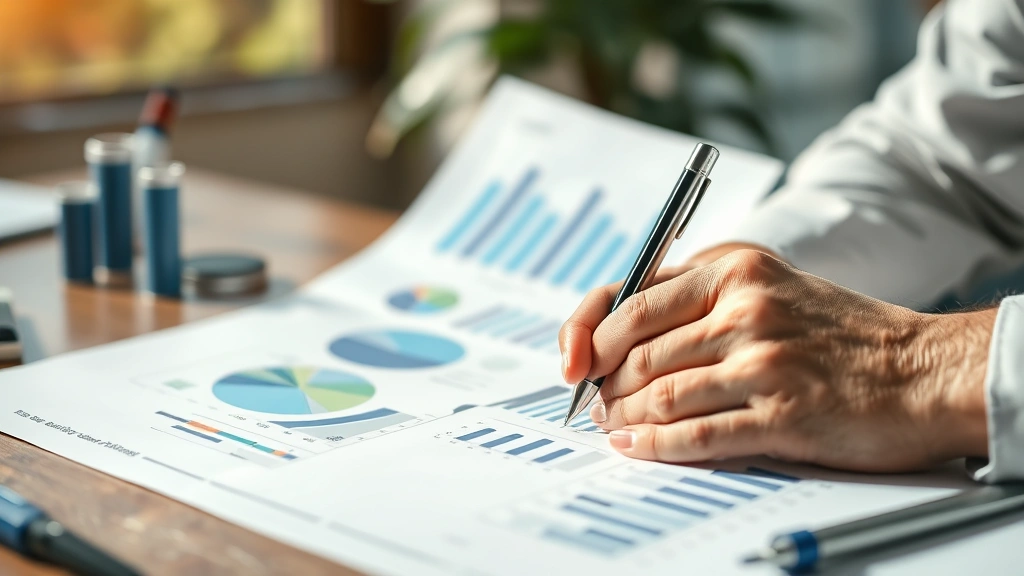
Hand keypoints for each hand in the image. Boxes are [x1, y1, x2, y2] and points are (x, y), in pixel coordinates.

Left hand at [559, 249, 992, 471]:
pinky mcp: (781, 412)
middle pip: (635, 350)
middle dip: (604, 384)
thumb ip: (697, 301)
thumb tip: (616, 340)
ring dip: (623, 418)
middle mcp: (743, 305)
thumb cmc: (838, 333)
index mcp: (732, 266)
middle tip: (596, 404)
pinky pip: (693, 433)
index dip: (584, 333)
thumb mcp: (767, 287)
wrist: (921, 370)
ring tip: (615, 428)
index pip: (628, 296)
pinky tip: (636, 449)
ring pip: (657, 392)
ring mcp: (762, 358)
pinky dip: (653, 446)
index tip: (572, 362)